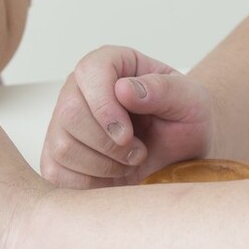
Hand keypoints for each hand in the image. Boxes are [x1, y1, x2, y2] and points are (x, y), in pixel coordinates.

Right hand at [41, 46, 214, 187]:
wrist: (178, 160)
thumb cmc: (184, 125)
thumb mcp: (193, 102)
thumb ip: (164, 90)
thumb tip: (123, 89)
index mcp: (111, 65)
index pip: (89, 71)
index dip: (104, 105)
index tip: (127, 134)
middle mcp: (78, 90)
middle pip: (70, 113)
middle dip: (107, 143)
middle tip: (138, 153)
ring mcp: (62, 124)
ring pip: (63, 146)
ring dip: (103, 165)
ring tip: (129, 162)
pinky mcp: (55, 157)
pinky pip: (58, 172)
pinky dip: (89, 183)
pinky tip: (112, 175)